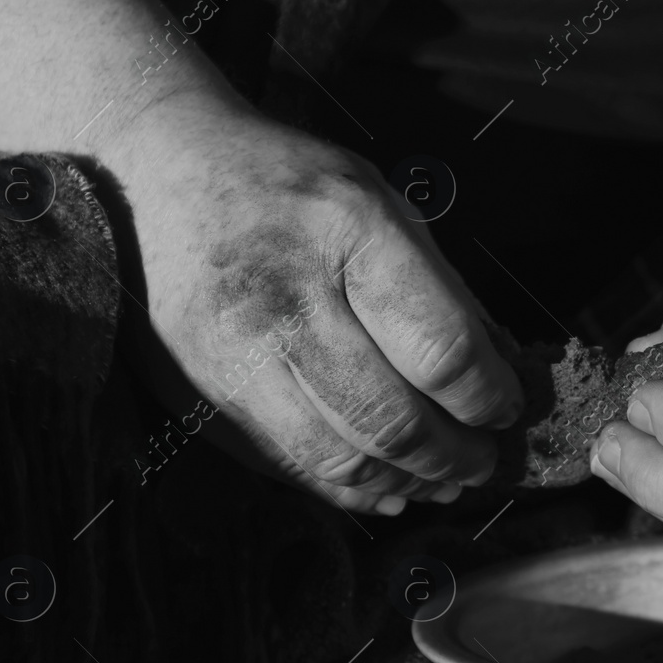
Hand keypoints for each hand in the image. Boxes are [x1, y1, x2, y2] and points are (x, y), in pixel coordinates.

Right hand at [111, 91, 523, 514]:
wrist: (156, 174)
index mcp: (347, 232)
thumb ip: (439, 288)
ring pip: (338, 458)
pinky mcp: (198, 392)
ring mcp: (233, 353)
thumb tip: (498, 373)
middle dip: (455, 457)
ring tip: (441, 481)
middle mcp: (284, 297)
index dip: (488, 396)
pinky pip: (287, 465)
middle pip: (391, 419)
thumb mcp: (379, 201)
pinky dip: (347, 488)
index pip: (441, 349)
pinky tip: (385, 485)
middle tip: (483, 462)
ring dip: (405, 484)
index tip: (507, 408)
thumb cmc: (287, 185)